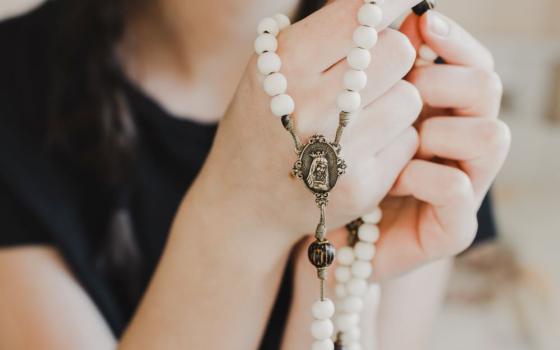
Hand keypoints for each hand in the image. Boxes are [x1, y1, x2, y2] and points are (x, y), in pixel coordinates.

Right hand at [197, 0, 424, 239]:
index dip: (389, 3)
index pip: (361, 15)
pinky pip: (408, 140)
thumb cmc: (260, 126)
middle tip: (372, 72)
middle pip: (397, 51)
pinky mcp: (361, 186)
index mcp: (285, 64)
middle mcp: (311, 106)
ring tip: (359, 118)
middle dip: (391, 57)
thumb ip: (324, 36)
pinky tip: (361, 150)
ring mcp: (337, 151)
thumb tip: (391, 9)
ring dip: (394, 102)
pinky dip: (392, 141)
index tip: (404, 0)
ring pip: (410, 98)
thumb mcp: (271, 70)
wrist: (244, 201)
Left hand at [282, 11, 509, 349]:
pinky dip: (422, 176)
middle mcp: (460, 142)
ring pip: (490, 135)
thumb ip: (375, 67)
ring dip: (437, 131)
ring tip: (394, 141)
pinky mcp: (455, 228)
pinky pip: (456, 188)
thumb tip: (406, 16)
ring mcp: (465, 185)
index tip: (422, 24)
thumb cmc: (325, 161)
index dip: (451, 39)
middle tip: (400, 89)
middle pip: (486, 88)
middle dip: (438, 81)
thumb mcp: (345, 108)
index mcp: (441, 107)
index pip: (472, 60)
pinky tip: (392, 182)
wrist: (314, 229)